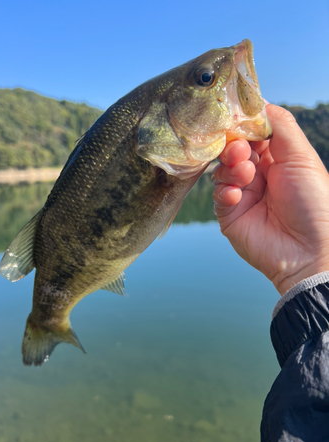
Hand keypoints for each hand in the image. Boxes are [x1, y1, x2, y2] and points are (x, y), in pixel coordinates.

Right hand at [212, 104, 328, 294]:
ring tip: (245, 176)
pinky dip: (225, 192)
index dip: (243, 125)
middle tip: (241, 152)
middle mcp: (259, 174)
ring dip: (230, 169)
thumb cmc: (313, 202)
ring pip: (222, 170)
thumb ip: (280, 126)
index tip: (234, 117)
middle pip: (233, 148)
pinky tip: (237, 197)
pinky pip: (218, 195)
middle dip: (234, 146)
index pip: (252, 133)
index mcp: (278, 158)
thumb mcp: (301, 157)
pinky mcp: (230, 214)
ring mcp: (243, 194)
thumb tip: (259, 102)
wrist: (308, 251)